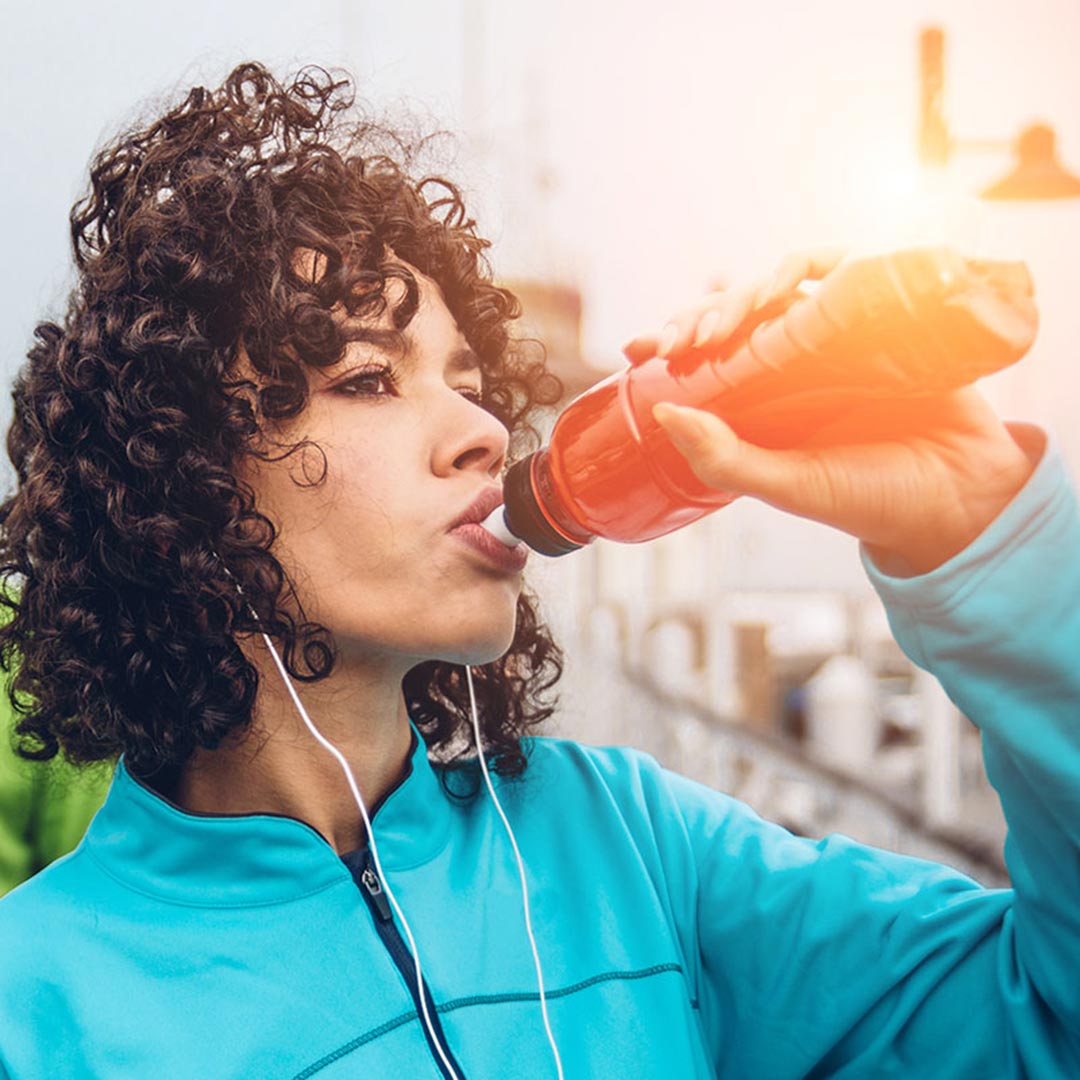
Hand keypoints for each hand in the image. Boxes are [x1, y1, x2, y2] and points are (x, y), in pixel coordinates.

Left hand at [626, 249, 1037, 574]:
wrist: (963, 497)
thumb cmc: (871, 499)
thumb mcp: (790, 485)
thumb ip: (726, 459)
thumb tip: (662, 414)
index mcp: (767, 399)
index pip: (708, 354)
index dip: (674, 340)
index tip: (640, 348)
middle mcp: (798, 361)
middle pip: (740, 312)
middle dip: (706, 313)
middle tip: (687, 338)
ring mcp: (843, 337)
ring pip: (789, 284)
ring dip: (758, 286)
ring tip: (745, 310)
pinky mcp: (889, 318)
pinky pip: (855, 273)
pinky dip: (829, 264)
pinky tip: (807, 277)